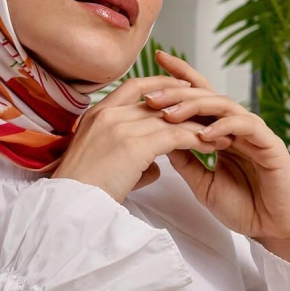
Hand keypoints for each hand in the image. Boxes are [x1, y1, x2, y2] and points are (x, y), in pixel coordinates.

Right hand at [52, 71, 233, 204]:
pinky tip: (211, 147)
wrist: (69, 205)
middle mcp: (108, 114)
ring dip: (198, 125)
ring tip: (220, 134)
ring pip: (170, 118)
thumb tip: (156, 166)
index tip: (182, 90)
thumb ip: (132, 158)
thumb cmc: (84, 192)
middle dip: (188, 106)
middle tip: (211, 112)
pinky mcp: (132, 145)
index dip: (161, 85)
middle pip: (158, 101)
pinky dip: (196, 140)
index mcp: (97, 114)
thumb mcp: (104, 163)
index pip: (134, 86)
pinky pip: (174, 137)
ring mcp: (119, 126)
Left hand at [145, 52, 289, 245]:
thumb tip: (158, 137)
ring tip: (170, 115)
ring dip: (196, 107)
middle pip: (208, 96)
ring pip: (225, 105)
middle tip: (152, 99)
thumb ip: (185, 159)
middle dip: (178, 93)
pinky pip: (247, 125)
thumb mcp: (202, 182)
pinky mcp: (271, 144)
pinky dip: (225, 126)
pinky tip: (204, 134)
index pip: (200, 97)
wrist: (274, 231)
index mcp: (222, 132)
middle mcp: (238, 127)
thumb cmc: (242, 208)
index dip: (180, 77)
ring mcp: (255, 133)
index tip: (156, 60)